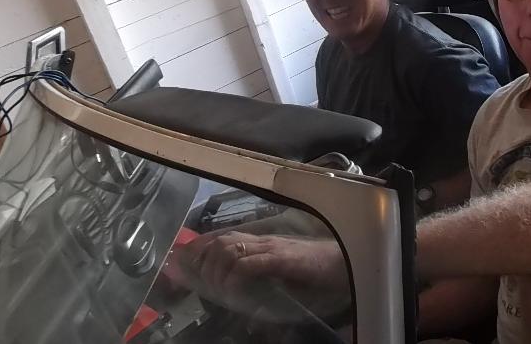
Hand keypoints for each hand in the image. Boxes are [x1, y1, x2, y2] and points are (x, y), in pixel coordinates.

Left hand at [172, 232, 348, 301]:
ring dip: (217, 271)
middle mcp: (264, 241)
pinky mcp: (283, 259)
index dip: (197, 249)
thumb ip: (262, 278)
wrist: (348, 264)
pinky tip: (234, 289)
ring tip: (218, 290)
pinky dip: (236, 277)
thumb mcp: (284, 274)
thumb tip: (238, 293)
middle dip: (203, 263)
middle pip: (220, 242)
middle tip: (201, 284)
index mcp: (263, 243)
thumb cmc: (319, 271)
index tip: (182, 263)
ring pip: (230, 250)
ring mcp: (273, 249)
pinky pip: (250, 264)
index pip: (221, 238)